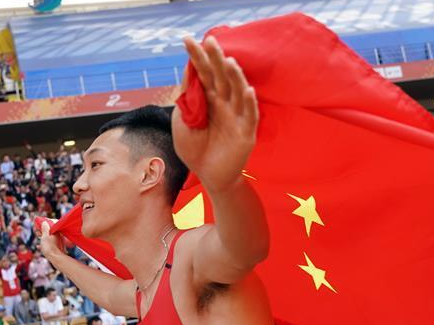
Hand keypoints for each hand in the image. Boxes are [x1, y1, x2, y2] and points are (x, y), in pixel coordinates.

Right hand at [36, 220, 63, 260]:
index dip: (44, 226)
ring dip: (42, 237)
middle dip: (42, 232)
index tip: (38, 226)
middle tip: (37, 232)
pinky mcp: (56, 249)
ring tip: (38, 237)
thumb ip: (44, 229)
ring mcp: (57, 243)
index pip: (50, 226)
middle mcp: (58, 237)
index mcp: (56, 233)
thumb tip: (44, 222)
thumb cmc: (49, 247)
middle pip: (49, 233)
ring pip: (49, 239)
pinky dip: (44, 245)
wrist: (55, 258)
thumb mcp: (45, 236)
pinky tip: (38, 246)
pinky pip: (49, 245)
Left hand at [172, 36, 258, 191]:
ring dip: (235, 77)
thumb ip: (186, 99)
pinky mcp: (246, 133)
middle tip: (210, 40)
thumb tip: (188, 70)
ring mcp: (236, 117)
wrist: (208, 177)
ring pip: (238, 92)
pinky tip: (247, 90)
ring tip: (229, 61)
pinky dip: (250, 103)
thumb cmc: (194, 149)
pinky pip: (250, 115)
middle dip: (215, 59)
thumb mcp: (182, 122)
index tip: (187, 39)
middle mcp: (224, 103)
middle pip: (221, 77)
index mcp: (208, 99)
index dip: (196, 57)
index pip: (203, 73)